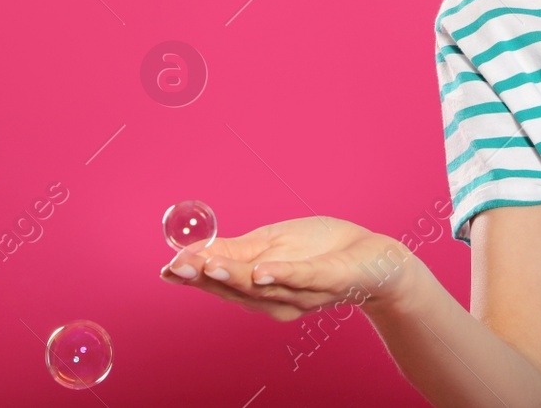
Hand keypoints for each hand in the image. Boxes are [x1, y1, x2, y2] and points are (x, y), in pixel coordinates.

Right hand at [158, 215, 417, 322]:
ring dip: (234, 277)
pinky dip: (281, 275)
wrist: (374, 258)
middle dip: (204, 278)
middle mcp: (277, 298)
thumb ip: (236, 249)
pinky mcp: (328, 280)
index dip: (193, 276)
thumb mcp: (272, 241)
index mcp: (260, 287)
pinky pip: (302, 279)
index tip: (166, 269)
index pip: (221, 282)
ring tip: (207, 267)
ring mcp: (303, 292)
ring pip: (263, 286)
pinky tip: (261, 270)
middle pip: (236, 288)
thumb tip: (193, 246)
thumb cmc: (322, 248)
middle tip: (175, 268)